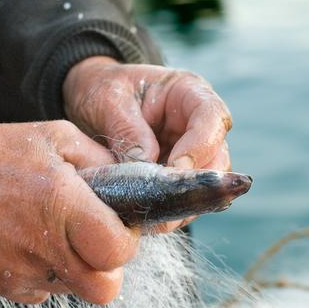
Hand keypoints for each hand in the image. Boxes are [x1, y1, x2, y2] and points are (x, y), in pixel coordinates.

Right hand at [0, 121, 139, 304]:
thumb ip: (103, 161)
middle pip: (104, 289)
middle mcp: (43, 246)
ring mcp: (20, 272)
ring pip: (75, 291)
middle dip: (109, 268)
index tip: (118, 226)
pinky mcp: (1, 285)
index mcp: (62, 206)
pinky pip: (43, 293)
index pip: (119, 253)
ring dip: (78, 269)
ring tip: (58, 234)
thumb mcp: (56, 137)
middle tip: (97, 242)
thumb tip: (135, 183)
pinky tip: (32, 243)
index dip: (127, 242)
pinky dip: (47, 274)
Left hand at [62, 57, 232, 230]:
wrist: (90, 100)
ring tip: (157, 217)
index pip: (212, 119)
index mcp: (189, 93)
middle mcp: (199, 124)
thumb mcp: (108, 100)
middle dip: (196, 183)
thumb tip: (146, 167)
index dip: (200, 147)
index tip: (175, 169)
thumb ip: (128, 130)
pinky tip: (152, 219)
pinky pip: (186, 197)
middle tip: (167, 202)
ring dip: (185, 203)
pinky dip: (172, 210)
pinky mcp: (179, 175)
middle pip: (218, 157)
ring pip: (207, 184)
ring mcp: (192, 152)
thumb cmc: (102, 88)